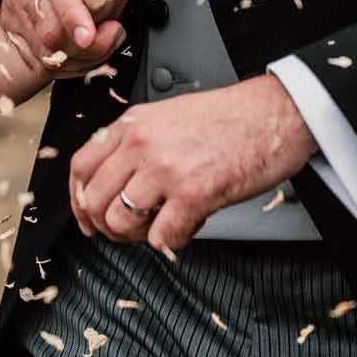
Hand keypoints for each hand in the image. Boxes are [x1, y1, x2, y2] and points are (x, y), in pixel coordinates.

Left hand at [68, 75, 315, 252]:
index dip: (79, 201)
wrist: (276, 113)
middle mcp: (142, 144)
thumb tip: (118, 181)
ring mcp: (165, 169)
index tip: (89, 218)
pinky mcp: (194, 193)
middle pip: (95, 200)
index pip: (81, 168)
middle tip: (128, 231)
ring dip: (137, 236)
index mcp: (133, 124)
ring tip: (161, 228)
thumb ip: (138, 143)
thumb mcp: (168, 116)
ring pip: (120, 222)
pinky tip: (187, 228)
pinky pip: (161, 237)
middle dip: (107, 226)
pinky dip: (171, 242)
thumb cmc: (231, 117)